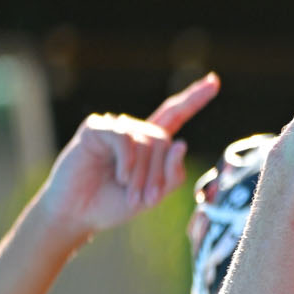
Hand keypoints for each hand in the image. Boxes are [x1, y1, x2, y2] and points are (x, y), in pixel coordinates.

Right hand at [36, 73, 217, 240]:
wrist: (79, 213)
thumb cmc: (113, 204)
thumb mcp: (153, 195)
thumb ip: (172, 174)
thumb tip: (181, 143)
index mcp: (150, 144)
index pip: (175, 115)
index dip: (194, 99)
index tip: (214, 80)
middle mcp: (134, 131)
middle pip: (163, 141)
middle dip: (158, 174)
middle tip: (145, 200)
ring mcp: (115, 127)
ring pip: (146, 142)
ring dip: (142, 173)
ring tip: (130, 194)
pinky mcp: (96, 128)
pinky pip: (125, 138)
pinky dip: (127, 161)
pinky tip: (120, 176)